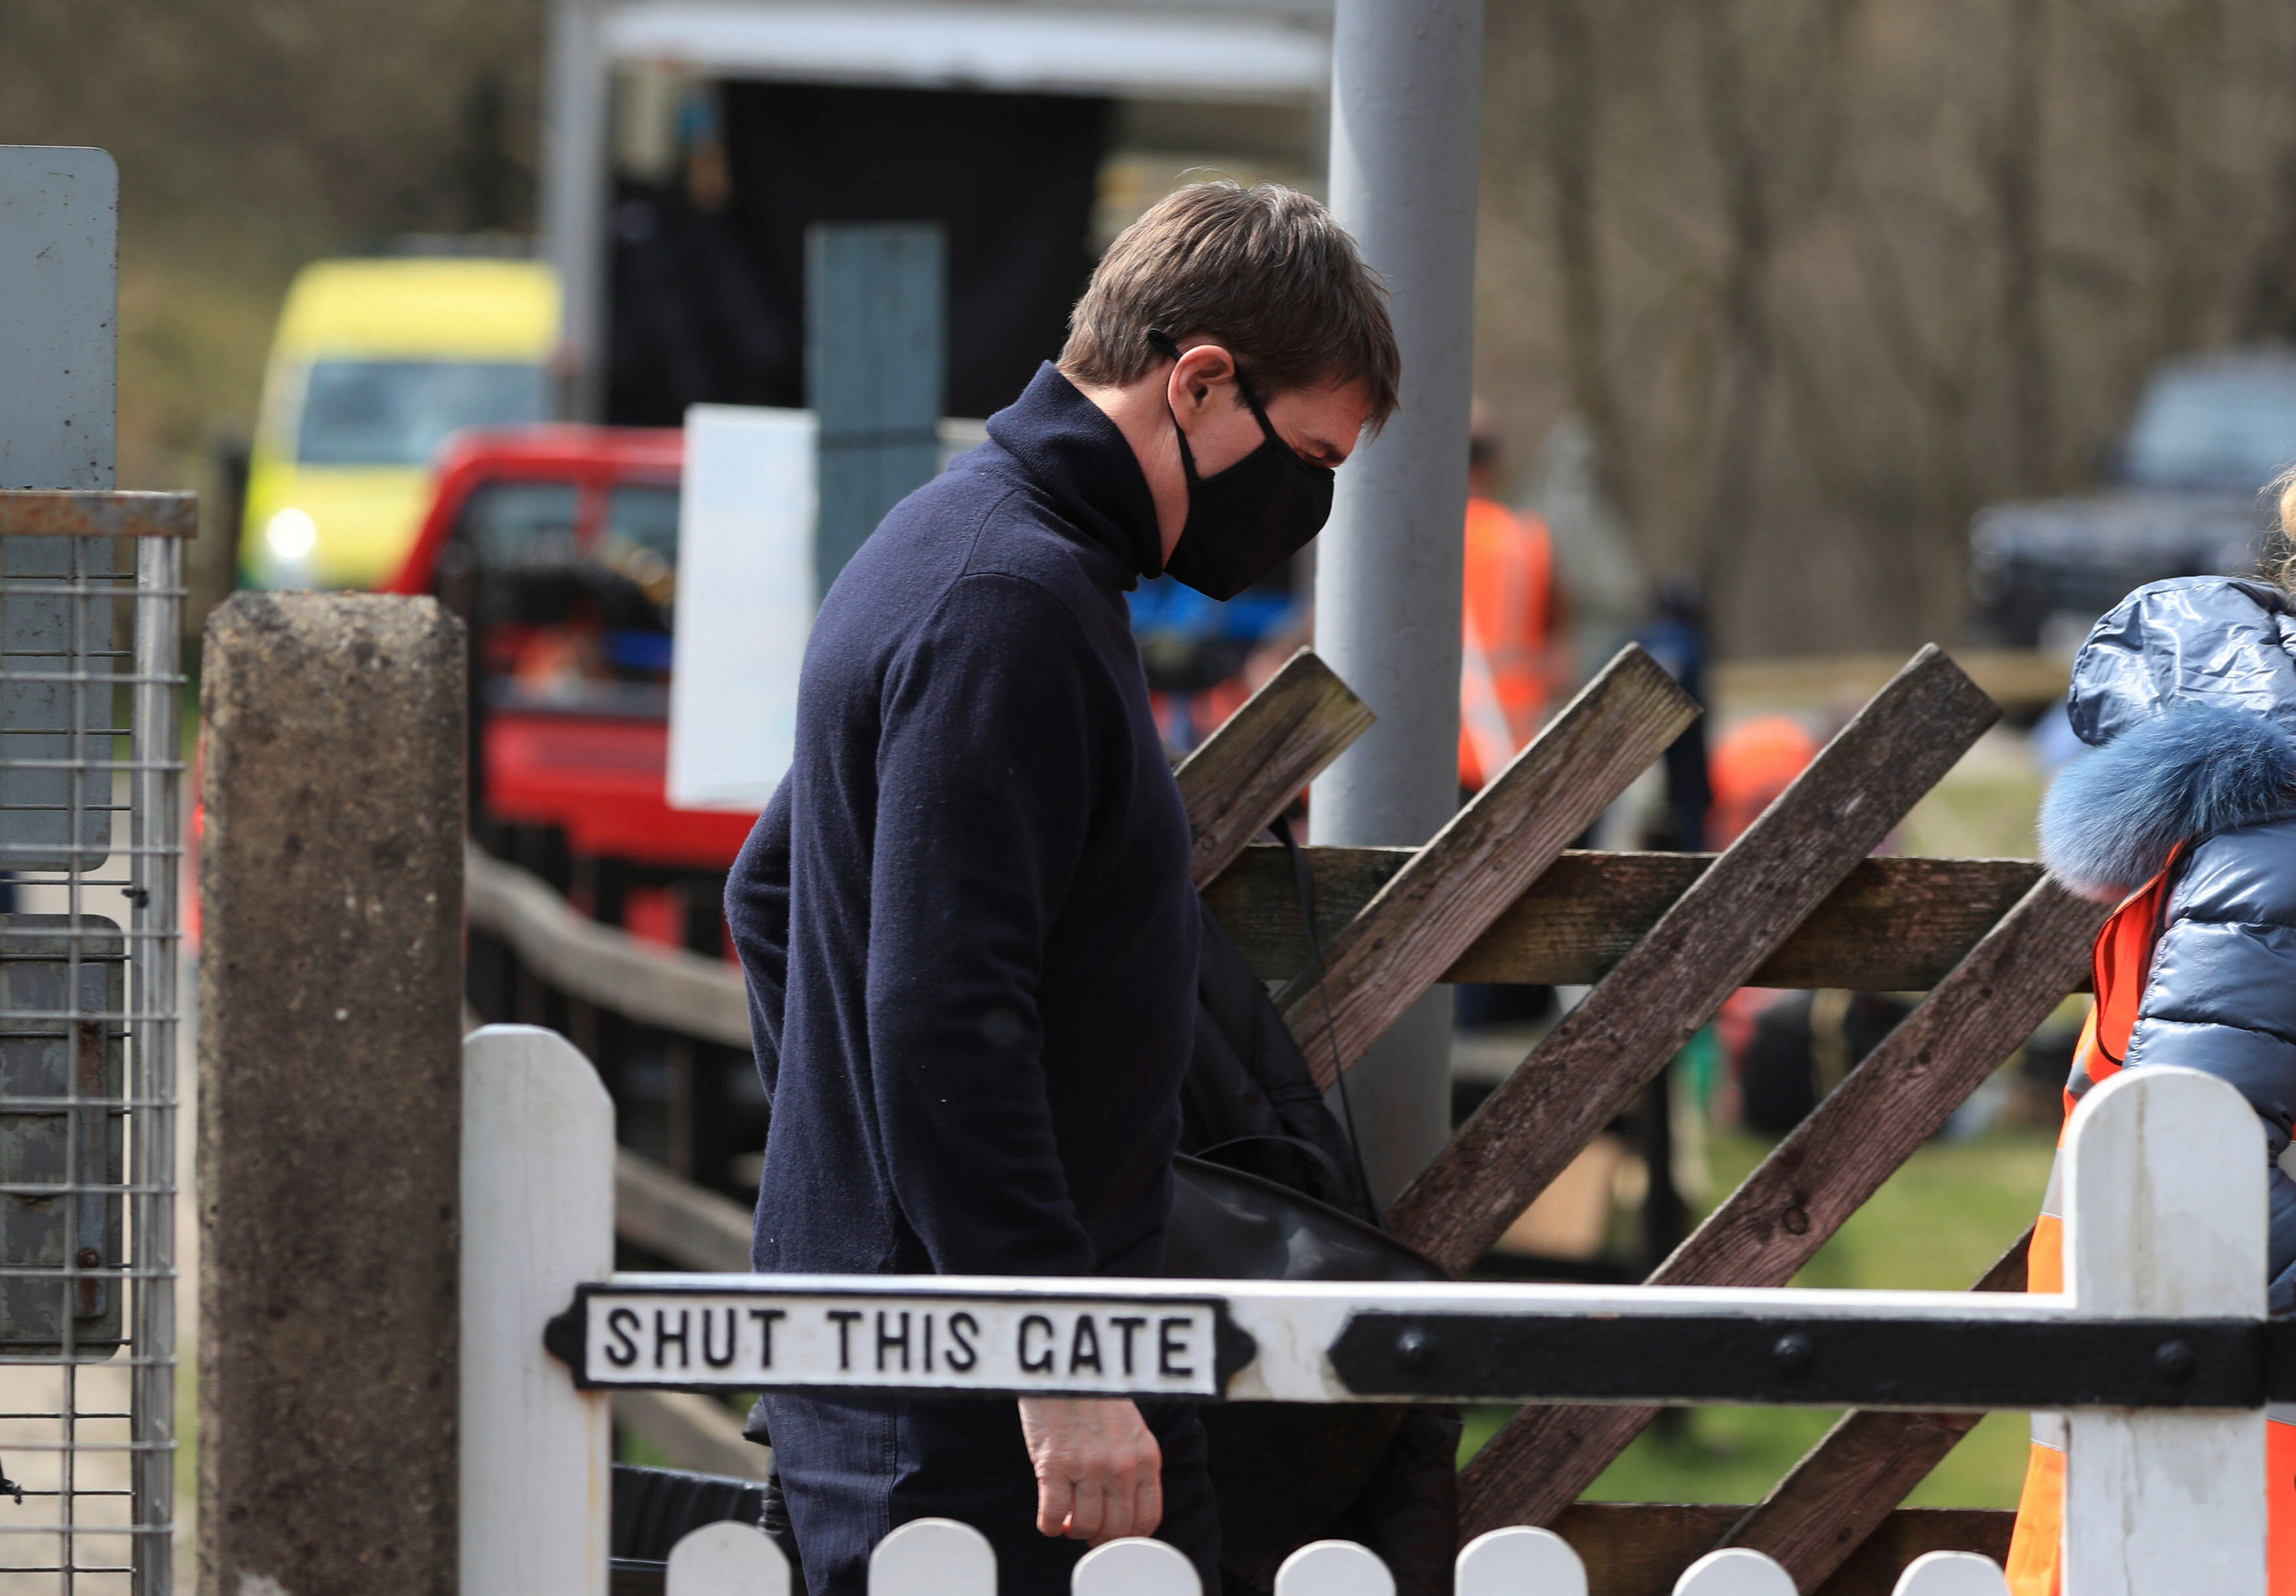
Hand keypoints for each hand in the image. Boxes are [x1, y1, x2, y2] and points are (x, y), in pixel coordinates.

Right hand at [1017, 1395, 1163, 1544]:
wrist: (1068, 1372)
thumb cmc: (1096, 1401)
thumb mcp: (1131, 1432)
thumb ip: (1133, 1467)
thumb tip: (1121, 1512)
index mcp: (1146, 1458)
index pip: (1146, 1519)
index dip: (1128, 1537)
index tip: (1113, 1536)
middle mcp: (1122, 1466)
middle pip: (1116, 1529)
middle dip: (1100, 1538)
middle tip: (1087, 1530)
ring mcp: (1089, 1467)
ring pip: (1085, 1526)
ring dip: (1074, 1530)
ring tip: (1067, 1519)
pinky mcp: (1055, 1466)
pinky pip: (1053, 1517)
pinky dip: (1050, 1526)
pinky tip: (1050, 1518)